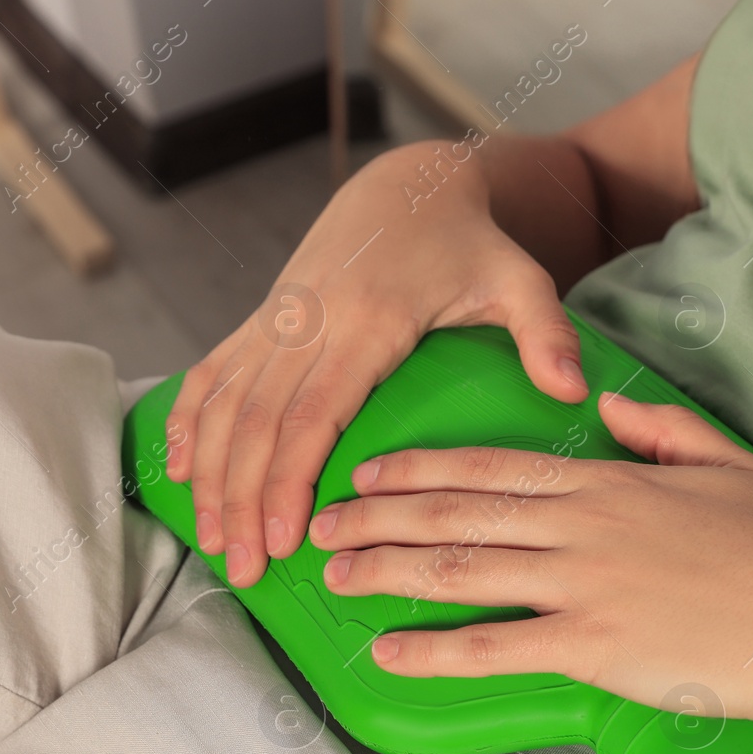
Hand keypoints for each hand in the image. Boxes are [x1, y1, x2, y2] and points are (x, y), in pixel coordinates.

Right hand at [164, 143, 589, 586]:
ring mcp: (278, 318)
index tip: (281, 540)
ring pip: (226, 405)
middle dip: (242, 501)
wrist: (410, 182)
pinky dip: (189, 422)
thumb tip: (573, 391)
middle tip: (242, 571)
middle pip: (257, 422)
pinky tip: (179, 472)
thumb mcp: (520, 279)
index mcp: (366, 320)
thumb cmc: (470, 243)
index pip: (314, 412)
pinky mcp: (264, 318)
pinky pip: (213, 372)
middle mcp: (309, 321)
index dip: (288, 479)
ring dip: (211, 476)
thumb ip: (544, 334)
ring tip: (211, 543)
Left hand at [308, 395, 752, 725]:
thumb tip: (600, 405)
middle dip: (377, 517)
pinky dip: (433, 648)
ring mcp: (583, 586)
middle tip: (321, 524)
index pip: (491, 467)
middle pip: (456, 513)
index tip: (367, 471)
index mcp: (606, 480)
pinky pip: (495, 646)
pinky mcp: (594, 647)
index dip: (419, 469)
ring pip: (461, 570)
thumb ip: (658, 427)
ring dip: (386, 572)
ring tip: (333, 579)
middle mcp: (581, 525)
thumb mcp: (725, 461)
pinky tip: (387, 650)